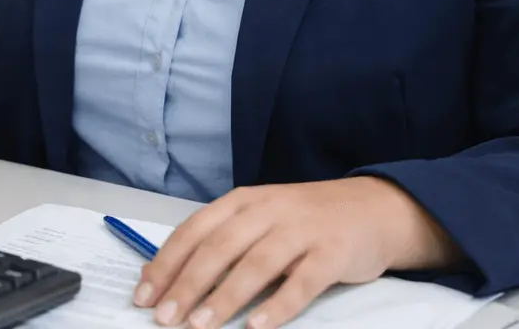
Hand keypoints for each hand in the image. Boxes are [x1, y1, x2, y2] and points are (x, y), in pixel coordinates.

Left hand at [133, 178, 459, 328]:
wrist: (374, 208)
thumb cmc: (305, 219)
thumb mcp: (258, 219)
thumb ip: (216, 241)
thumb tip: (160, 273)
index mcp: (244, 201)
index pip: (195, 230)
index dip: (167, 263)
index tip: (144, 295)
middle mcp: (270, 211)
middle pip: (220, 247)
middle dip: (188, 284)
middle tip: (165, 317)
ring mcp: (303, 230)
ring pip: (256, 264)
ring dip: (225, 296)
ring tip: (201, 324)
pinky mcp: (333, 252)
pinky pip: (303, 281)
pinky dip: (279, 304)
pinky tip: (258, 325)